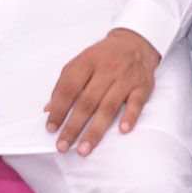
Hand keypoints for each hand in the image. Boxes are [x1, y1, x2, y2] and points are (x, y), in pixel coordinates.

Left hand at [44, 28, 159, 155]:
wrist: (134, 43)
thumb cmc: (103, 56)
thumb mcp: (80, 62)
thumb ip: (64, 83)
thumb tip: (49, 109)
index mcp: (87, 61)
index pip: (69, 88)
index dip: (59, 110)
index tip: (51, 128)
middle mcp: (106, 69)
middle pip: (87, 102)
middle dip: (73, 127)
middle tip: (63, 146)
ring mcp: (126, 78)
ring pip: (108, 107)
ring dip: (95, 130)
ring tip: (84, 149)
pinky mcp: (142, 86)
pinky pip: (136, 103)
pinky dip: (130, 117)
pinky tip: (122, 130)